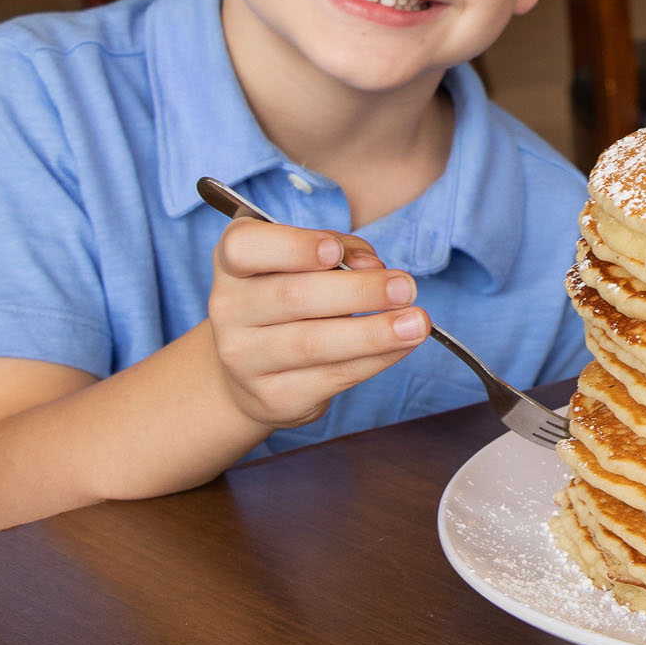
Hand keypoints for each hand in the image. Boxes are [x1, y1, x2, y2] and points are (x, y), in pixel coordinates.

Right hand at [206, 219, 429, 428]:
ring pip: (313, 344)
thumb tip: (373, 267)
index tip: (335, 251)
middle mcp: (228, 310)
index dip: (291, 247)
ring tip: (417, 323)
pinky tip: (402, 345)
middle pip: (293, 296)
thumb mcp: (308, 262)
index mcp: (234, 264)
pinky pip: (333, 376)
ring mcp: (244, 358)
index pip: (244, 248)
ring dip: (374, 332)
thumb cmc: (292, 300)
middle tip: (405, 288)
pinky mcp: (273, 397)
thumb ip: (341, 252)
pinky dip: (375, 359)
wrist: (253, 372)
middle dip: (358, 291)